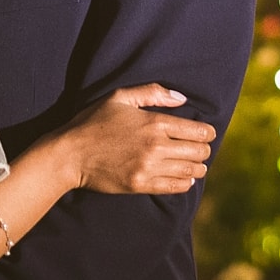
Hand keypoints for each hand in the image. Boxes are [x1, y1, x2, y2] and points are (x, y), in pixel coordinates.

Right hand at [62, 83, 214, 194]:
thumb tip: (182, 98)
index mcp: (154, 122)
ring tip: (196, 164)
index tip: (206, 133)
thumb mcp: (120, 97)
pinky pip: (175, 187)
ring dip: (198, 168)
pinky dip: (186, 183)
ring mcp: (148, 168)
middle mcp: (156, 146)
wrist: (70, 154)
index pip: (198, 131)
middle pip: (199, 152)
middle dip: (204, 150)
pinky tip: (185, 178)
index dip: (208, 133)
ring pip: (191, 171)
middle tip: (201, 149)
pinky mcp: (140, 185)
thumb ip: (153, 92)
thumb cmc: (94, 122)